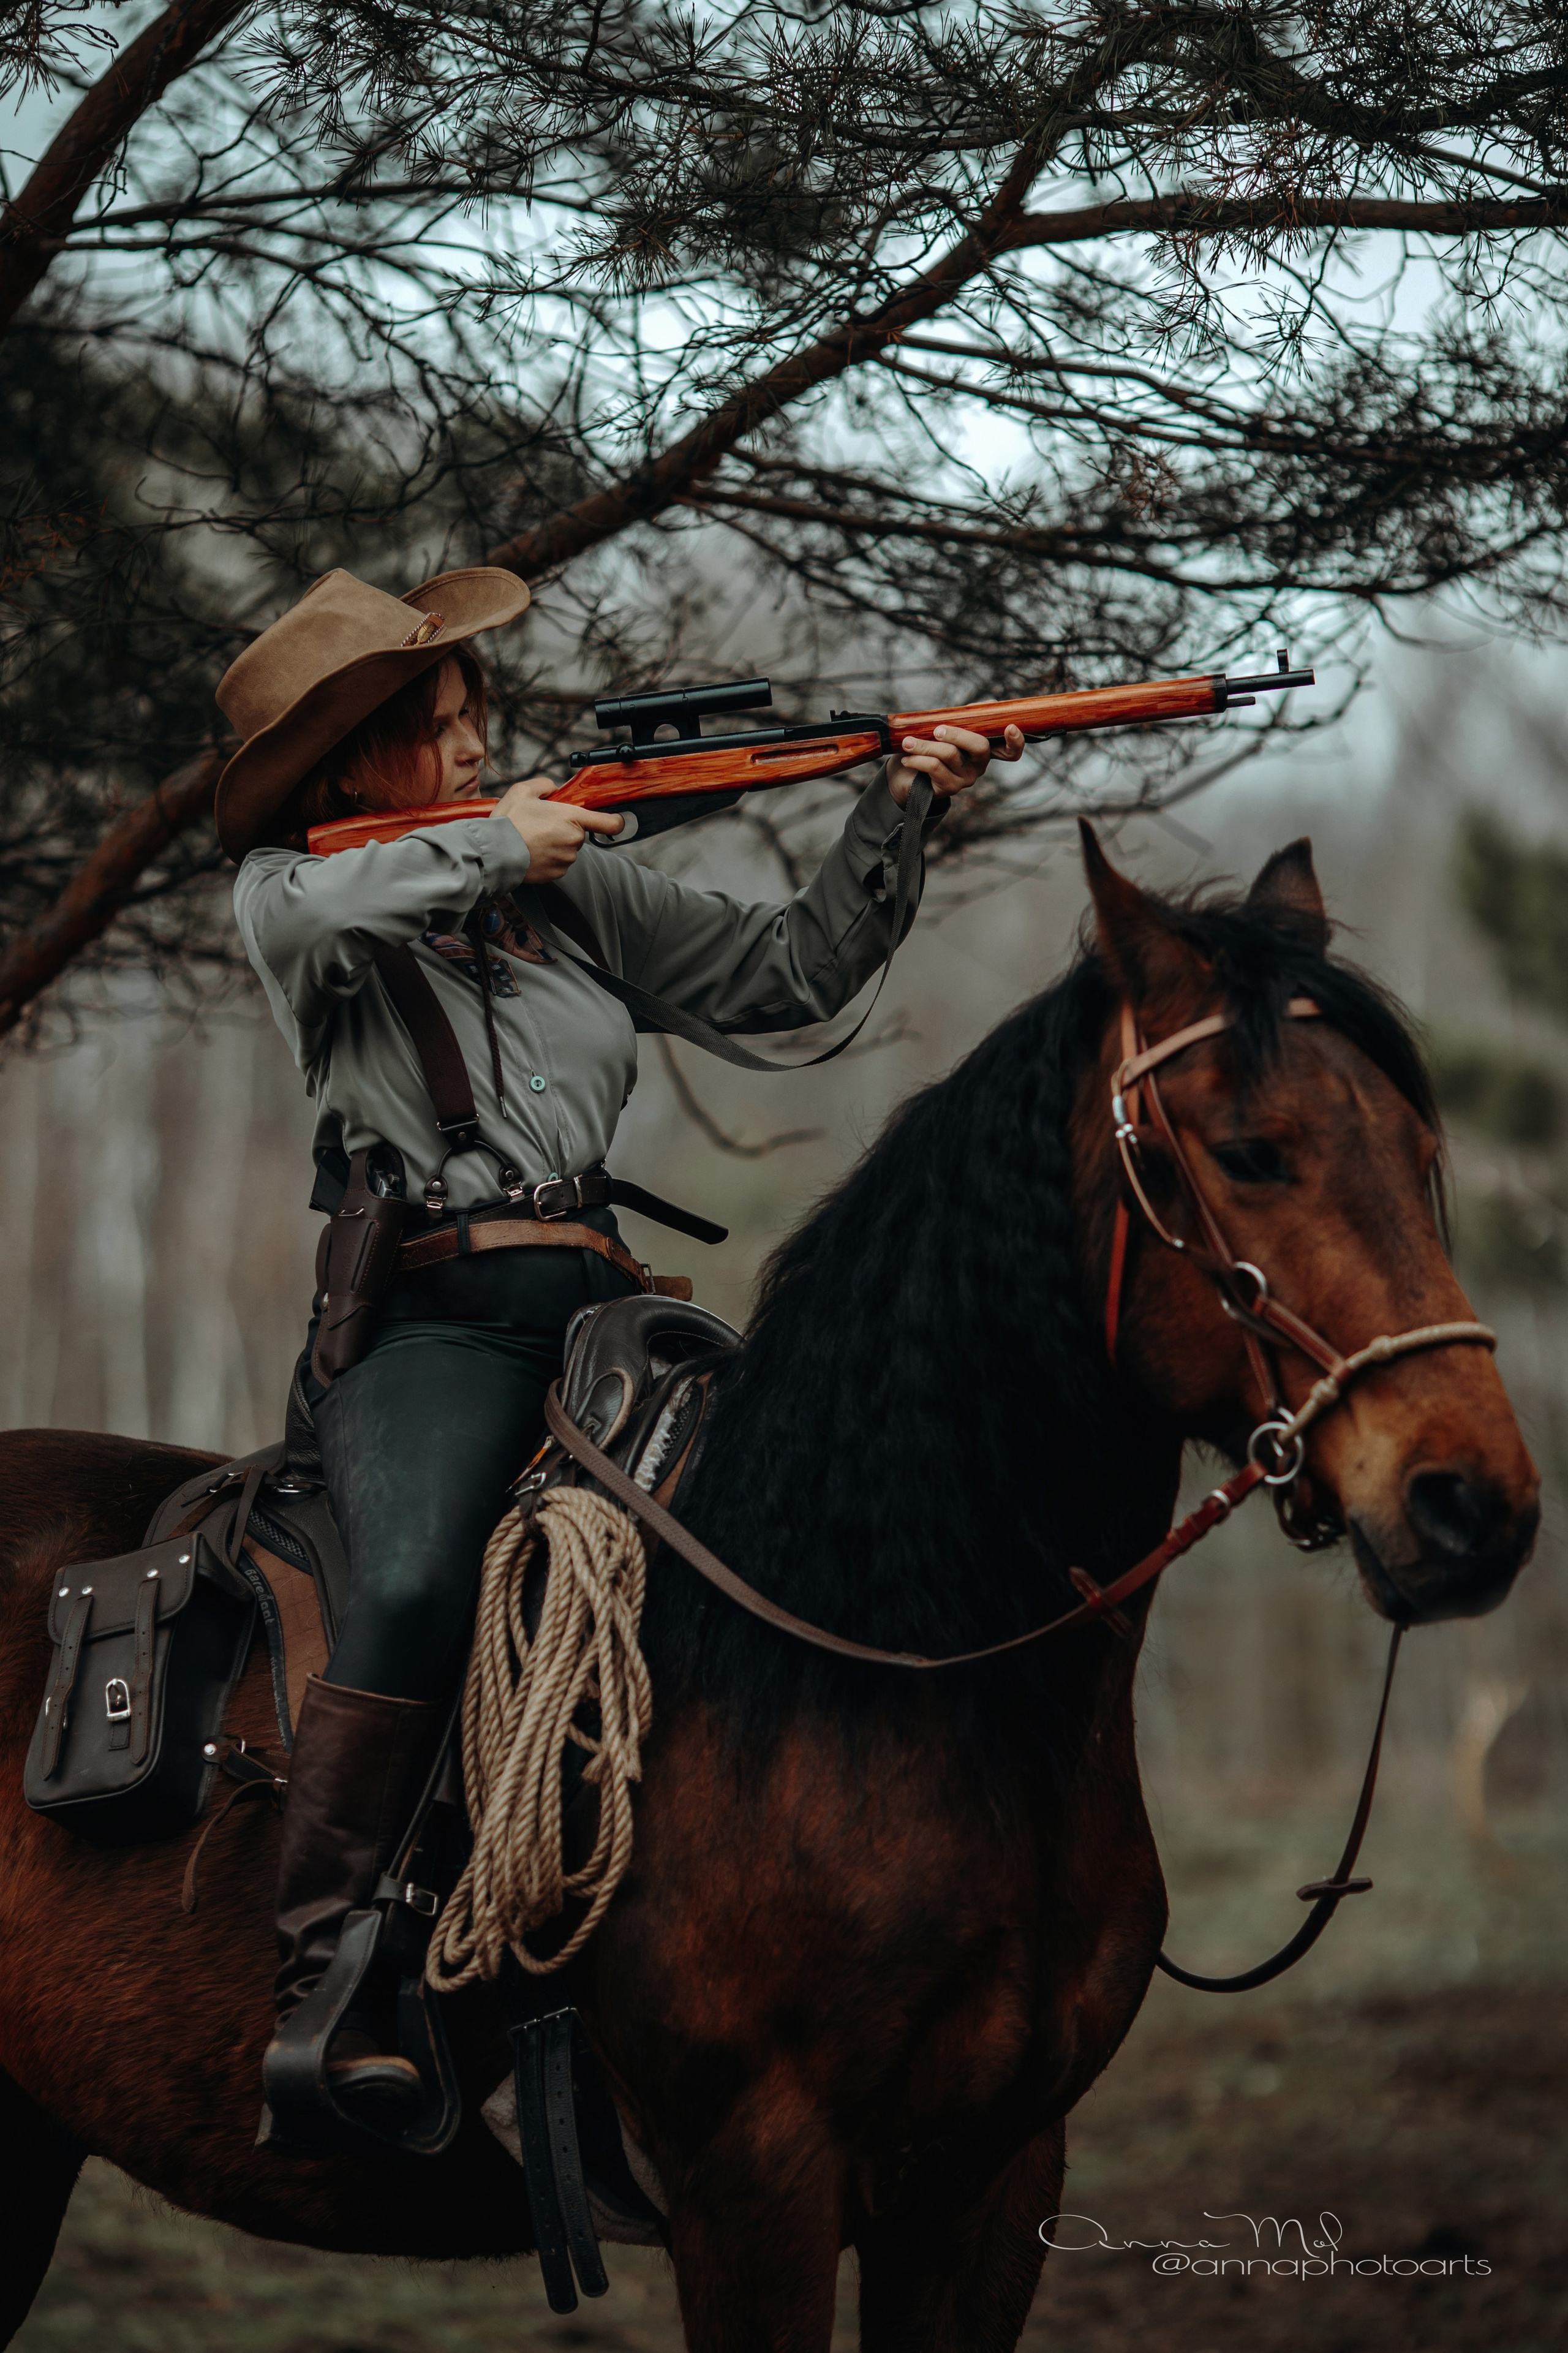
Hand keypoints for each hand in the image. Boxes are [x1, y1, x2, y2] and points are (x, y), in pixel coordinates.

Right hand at [491, 776, 623, 881]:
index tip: (614, 821)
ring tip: (533, 839)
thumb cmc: (509, 821)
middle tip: (542, 825)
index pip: (609, 823)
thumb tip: (553, 789)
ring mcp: (566, 859)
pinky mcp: (557, 873)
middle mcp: (574, 840)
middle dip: (566, 829)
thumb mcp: (523, 790)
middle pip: (579, 834)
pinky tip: (532, 852)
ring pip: (568, 849)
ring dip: (556, 844)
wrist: (495, 852)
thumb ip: (544, 785)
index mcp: (572, 817)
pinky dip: (549, 858)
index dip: (615, 822)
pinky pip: (559, 863)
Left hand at [886, 721, 1023, 809]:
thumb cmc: (928, 746)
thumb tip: (987, 705)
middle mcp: (979, 765)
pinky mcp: (949, 788)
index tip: (1010, 727)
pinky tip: (907, 757)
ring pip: (950, 754)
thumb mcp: (945, 727)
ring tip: (907, 743)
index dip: (1016, 741)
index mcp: (983, 749)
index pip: (1010, 751)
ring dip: (924, 745)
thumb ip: (966, 717)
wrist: (905, 775)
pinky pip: (935, 768)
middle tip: (937, 730)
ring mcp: (966, 778)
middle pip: (980, 747)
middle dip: (957, 734)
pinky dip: (918, 759)